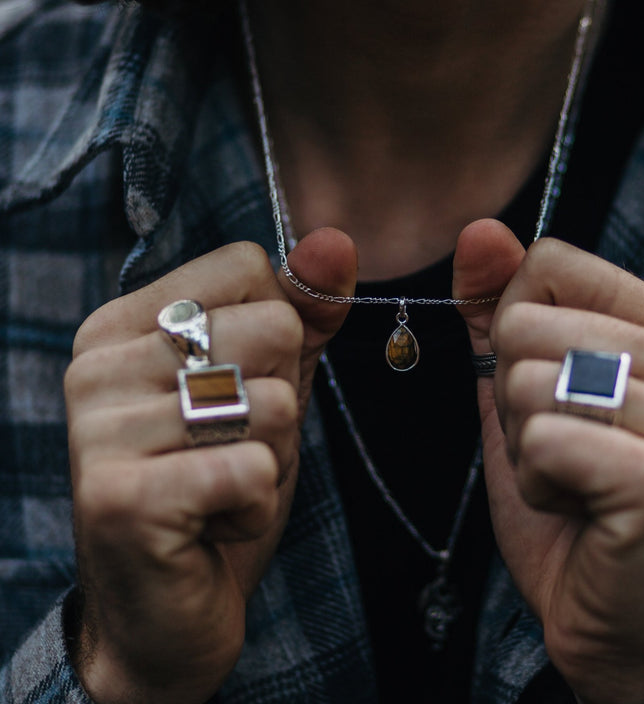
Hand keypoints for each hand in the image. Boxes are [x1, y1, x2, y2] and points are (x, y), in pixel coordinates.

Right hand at [65, 231, 355, 702]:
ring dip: (271, 457)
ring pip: (271, 402)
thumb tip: (336, 240)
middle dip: (281, 403)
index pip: (247, 266)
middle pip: (272, 329)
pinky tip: (214, 524)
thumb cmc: (217, 483)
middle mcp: (98, 364)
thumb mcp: (270, 385)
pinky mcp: (122, 498)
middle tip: (230, 448)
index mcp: (126, 322)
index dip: (279, 331)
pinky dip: (256, 504)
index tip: (240, 385)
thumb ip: (303, 311)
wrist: (162, 611)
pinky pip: (253, 468)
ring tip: (220, 485)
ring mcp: (100, 430)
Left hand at [454, 221, 643, 703]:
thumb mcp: (523, 387)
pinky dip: (535, 483)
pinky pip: (543, 442)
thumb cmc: (571, 493)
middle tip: (562, 446)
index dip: (517, 329)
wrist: (616, 614)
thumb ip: (500, 306)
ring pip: (528, 382)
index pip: (550, 264)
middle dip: (513, 396)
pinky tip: (579, 507)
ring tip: (572, 476)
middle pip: (527, 322)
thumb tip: (477, 229)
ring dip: (524, 443)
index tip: (552, 387)